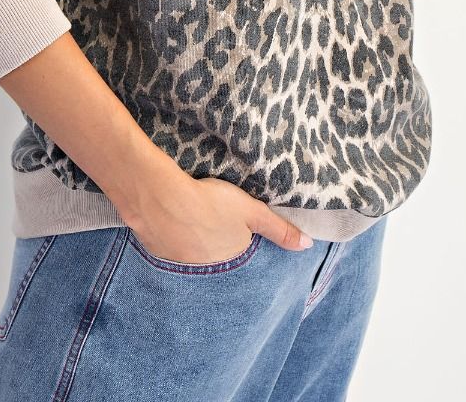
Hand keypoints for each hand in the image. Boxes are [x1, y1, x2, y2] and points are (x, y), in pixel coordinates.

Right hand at [127, 173, 312, 264]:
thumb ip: (279, 229)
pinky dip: (171, 236)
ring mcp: (179, 263)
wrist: (159, 197)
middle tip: (209, 218)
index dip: (237, 237)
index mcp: (230, 259)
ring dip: (191, 240)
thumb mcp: (251, 211)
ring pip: (191, 252)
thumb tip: (309, 246)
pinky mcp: (156, 253)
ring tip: (189, 217)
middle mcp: (205, 269)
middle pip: (215, 255)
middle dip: (214, 241)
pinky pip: (169, 248)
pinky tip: (169, 219)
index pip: (239, 254)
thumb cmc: (209, 201)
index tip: (231, 224)